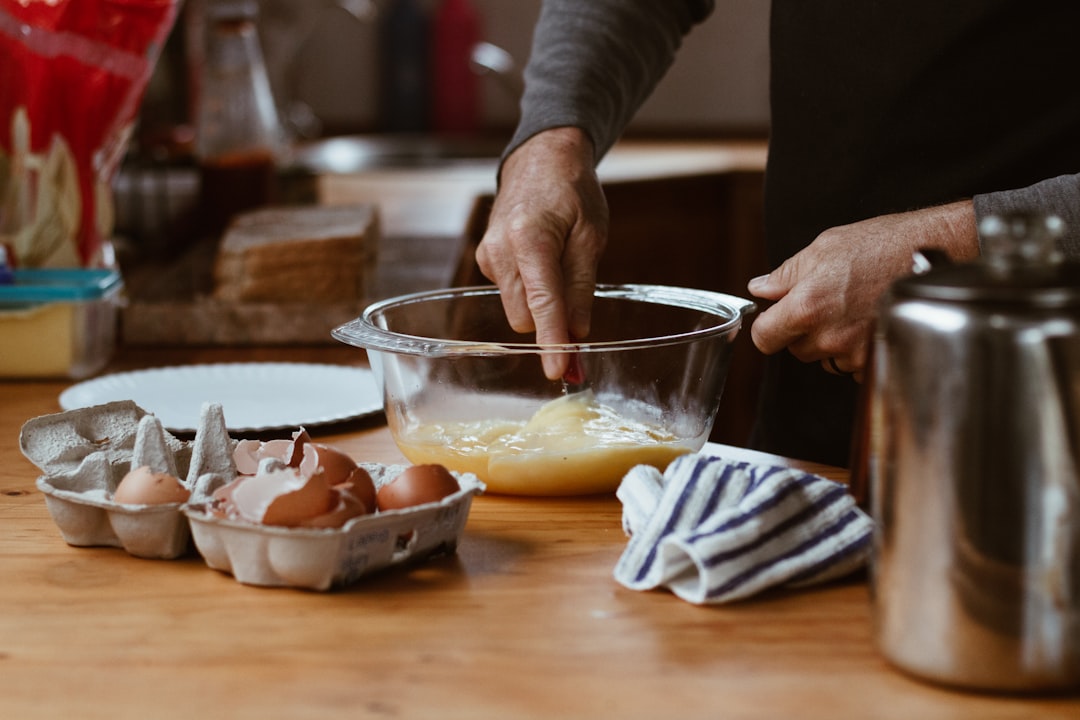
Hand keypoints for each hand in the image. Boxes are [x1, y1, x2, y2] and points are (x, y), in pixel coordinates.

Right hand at [476, 127, 608, 378]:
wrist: (541, 158)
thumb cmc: (572, 192)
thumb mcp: (591, 237)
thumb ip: (582, 288)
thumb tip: (578, 335)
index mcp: (530, 240)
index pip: (542, 304)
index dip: (552, 342)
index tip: (558, 371)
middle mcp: (500, 250)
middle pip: (525, 316)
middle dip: (551, 324)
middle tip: (580, 317)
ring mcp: (488, 256)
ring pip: (517, 309)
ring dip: (541, 305)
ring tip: (560, 267)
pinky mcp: (485, 260)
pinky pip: (511, 293)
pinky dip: (530, 290)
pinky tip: (542, 262)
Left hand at [746, 200, 978, 381]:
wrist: (933, 254)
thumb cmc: (881, 244)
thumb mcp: (824, 248)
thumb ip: (785, 275)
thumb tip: (759, 288)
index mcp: (807, 307)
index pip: (764, 338)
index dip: (766, 328)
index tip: (773, 319)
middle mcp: (829, 336)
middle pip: (795, 349)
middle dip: (802, 331)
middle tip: (825, 303)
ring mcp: (854, 352)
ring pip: (824, 358)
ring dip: (830, 342)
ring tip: (852, 309)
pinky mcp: (877, 361)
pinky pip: (851, 365)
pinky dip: (855, 350)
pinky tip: (868, 322)